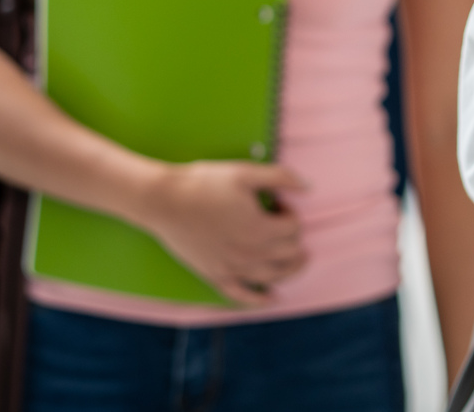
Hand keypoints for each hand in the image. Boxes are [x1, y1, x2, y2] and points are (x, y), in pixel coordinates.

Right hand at [131, 161, 308, 304]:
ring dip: (290, 270)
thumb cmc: (204, 183)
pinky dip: (259, 300)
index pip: (294, 228)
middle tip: (288, 228)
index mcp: (260, 228)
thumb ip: (281, 178)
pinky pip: (241, 295)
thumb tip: (310, 189)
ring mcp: (231, 268)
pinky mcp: (214, 276)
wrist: (164, 201)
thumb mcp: (246, 172)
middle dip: (295, 240)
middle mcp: (249, 253)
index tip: (278, 203)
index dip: (291, 214)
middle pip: (288, 254)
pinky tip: (271, 299)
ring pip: (272, 277)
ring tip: (299, 262)